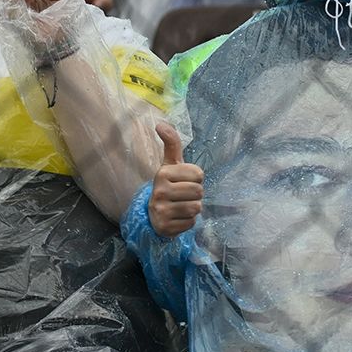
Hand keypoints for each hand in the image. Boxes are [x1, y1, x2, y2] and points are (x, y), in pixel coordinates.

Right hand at [150, 122, 202, 236]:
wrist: (153, 215)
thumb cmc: (169, 185)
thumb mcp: (170, 164)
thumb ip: (171, 143)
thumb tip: (160, 124)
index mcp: (163, 173)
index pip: (198, 174)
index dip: (196, 178)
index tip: (184, 181)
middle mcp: (159, 191)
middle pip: (199, 192)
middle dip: (195, 195)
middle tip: (183, 196)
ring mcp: (160, 210)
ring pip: (196, 208)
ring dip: (193, 208)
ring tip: (181, 206)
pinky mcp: (164, 227)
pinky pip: (191, 223)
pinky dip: (188, 222)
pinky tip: (177, 218)